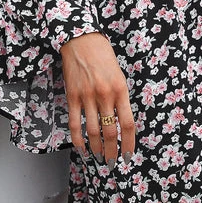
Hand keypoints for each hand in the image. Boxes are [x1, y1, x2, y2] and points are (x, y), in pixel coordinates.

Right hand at [60, 31, 135, 167]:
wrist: (81, 40)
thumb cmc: (103, 56)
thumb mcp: (119, 75)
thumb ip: (121, 98)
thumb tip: (121, 122)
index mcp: (121, 90)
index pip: (128, 123)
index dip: (129, 143)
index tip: (129, 156)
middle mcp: (105, 95)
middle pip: (111, 131)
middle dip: (112, 151)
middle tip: (113, 163)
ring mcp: (87, 96)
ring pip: (93, 131)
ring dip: (96, 148)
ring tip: (99, 158)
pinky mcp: (72, 96)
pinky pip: (75, 123)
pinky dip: (78, 139)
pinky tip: (82, 148)